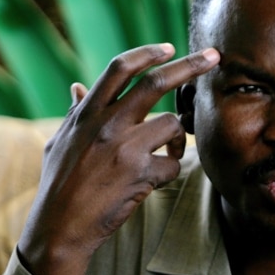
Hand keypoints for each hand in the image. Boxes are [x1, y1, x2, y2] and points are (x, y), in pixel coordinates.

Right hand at [17, 44, 219, 274]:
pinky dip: (172, 169)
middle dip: (191, 66)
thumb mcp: (60, 141)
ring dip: (180, 137)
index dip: (146, 53)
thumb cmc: (59, 183)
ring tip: (170, 150)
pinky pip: (174, 163)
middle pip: (157, 83)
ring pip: (174, 124)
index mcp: (88, 113)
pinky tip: (158, 178)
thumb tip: (76, 86)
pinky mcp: (140, 175)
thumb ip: (74, 112)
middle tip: (214, 56)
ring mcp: (125, 149)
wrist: (59, 227)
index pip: (119, 68)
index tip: (169, 47)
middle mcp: (107, 124)